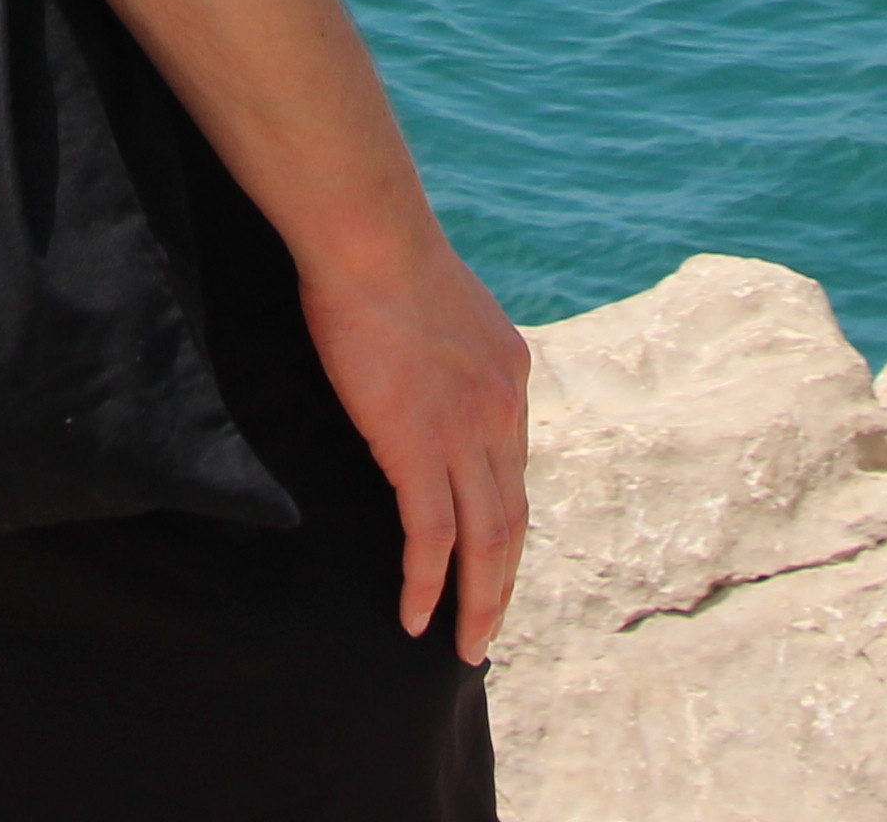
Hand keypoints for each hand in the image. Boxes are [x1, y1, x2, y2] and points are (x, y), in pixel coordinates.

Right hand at [294, 214, 531, 661]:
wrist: (371, 238)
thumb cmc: (382, 254)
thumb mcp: (436, 302)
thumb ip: (441, 343)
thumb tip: (416, 355)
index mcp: (510, 376)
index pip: (514, 470)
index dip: (504, 522)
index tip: (492, 561)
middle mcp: (504, 413)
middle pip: (513, 518)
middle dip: (502, 582)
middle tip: (486, 629)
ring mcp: (467, 434)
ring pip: (486, 541)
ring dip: (478, 602)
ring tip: (464, 648)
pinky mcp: (421, 447)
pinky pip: (431, 537)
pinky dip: (427, 584)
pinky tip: (415, 618)